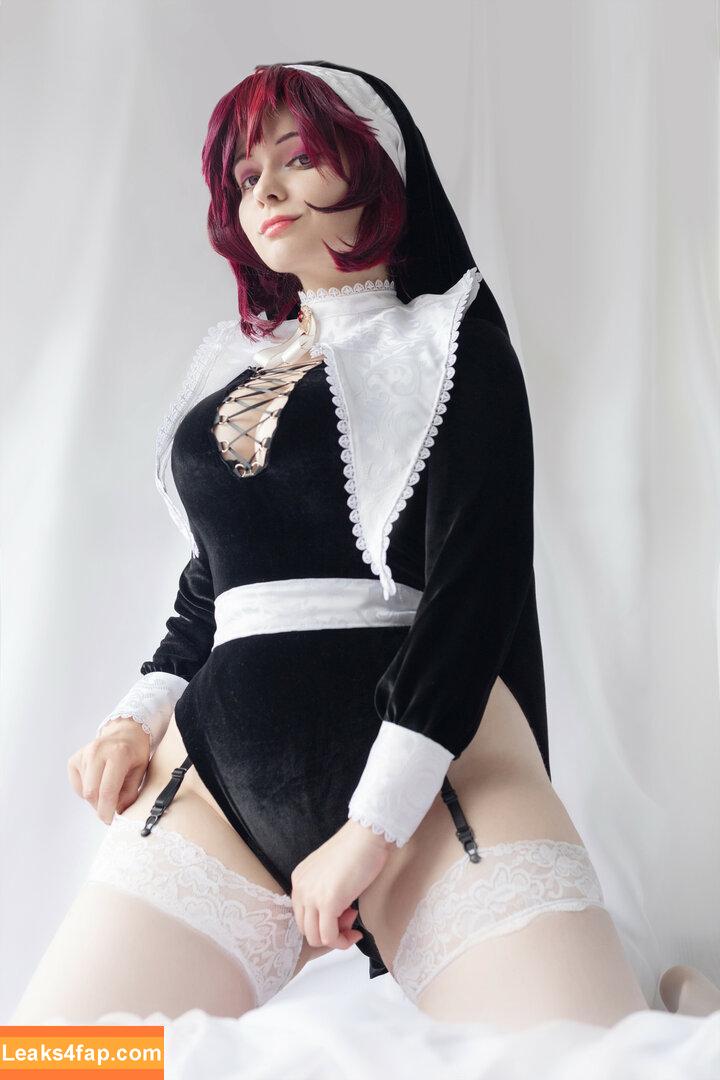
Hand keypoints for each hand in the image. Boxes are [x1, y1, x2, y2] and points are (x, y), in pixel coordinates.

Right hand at [67, 717, 150, 824]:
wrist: (125, 733)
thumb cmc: (135, 753)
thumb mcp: (140, 771)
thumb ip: (130, 793)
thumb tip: (117, 812)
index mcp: (118, 754)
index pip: (107, 790)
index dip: (107, 810)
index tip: (111, 821)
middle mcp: (97, 752)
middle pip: (91, 793)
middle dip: (100, 808)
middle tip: (111, 811)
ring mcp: (83, 754)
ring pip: (84, 791)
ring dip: (95, 799)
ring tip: (109, 792)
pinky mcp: (74, 760)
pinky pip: (78, 785)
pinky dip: (87, 791)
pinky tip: (99, 782)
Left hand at [290, 818, 394, 949]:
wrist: (367, 837)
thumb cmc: (356, 849)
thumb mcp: (331, 872)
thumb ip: (325, 892)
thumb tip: (335, 917)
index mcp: (299, 879)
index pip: (302, 915)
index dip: (323, 921)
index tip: (344, 914)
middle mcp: (300, 888)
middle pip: (305, 929)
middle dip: (329, 931)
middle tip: (349, 919)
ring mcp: (312, 896)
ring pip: (315, 938)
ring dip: (336, 938)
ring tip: (353, 922)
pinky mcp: (328, 903)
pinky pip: (329, 937)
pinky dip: (343, 942)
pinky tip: (356, 932)